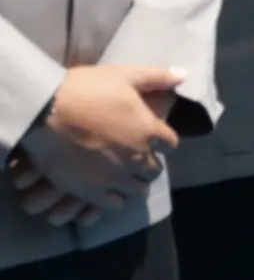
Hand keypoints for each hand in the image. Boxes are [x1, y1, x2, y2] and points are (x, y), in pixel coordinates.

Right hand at [10, 65, 185, 221]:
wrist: (44, 111)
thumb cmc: (86, 89)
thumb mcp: (125, 75)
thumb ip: (157, 77)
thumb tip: (183, 75)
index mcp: (149, 131)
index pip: (170, 144)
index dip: (163, 141)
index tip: (155, 139)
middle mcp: (137, 158)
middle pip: (154, 169)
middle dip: (150, 164)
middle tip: (139, 158)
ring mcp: (114, 177)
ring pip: (136, 190)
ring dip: (134, 183)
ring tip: (125, 177)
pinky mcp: (90, 191)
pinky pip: (112, 205)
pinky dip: (115, 200)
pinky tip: (108, 191)